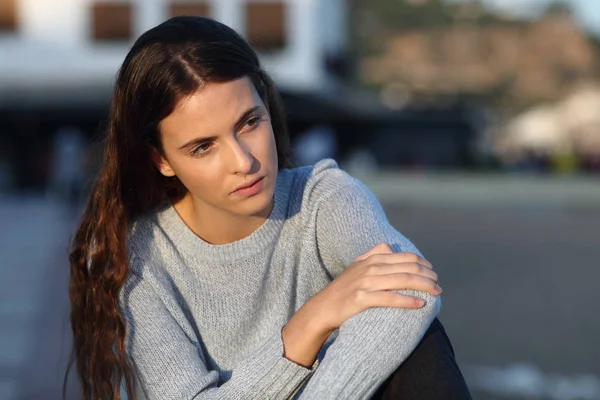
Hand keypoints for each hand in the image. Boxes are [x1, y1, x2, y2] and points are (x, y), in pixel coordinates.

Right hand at [309, 242, 440, 333]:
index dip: (423, 264)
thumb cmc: (343, 288)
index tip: (433, 273)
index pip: (405, 257)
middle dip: (427, 276)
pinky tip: (420, 304)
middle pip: (408, 268)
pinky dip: (408, 301)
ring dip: (423, 286)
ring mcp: (366, 283)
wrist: (323, 307)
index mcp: (372, 259)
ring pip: (403, 281)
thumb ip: (373, 253)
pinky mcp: (362, 299)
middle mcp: (371, 268)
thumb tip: (388, 246)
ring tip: (436, 293)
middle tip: (438, 286)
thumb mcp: (356, 265)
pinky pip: (390, 299)